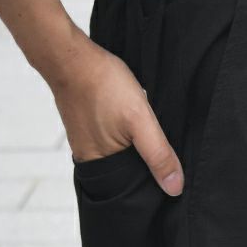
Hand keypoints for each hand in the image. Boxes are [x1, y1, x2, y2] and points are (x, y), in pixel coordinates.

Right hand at [45, 29, 184, 195]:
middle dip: (146, 166)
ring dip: (136, 149)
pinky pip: (111, 141)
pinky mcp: (85, 128)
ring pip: (121, 156)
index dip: (154, 182)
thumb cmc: (103, 85)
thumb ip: (158, 155)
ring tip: (147, 135)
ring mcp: (85, 143)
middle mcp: (90, 160)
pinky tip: (131, 124)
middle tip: (163, 149)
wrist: (71, 57)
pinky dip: (124, 136)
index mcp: (100, 168)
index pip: (134, 189)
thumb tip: (175, 188)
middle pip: (128, 173)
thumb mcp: (140, 120)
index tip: (172, 173)